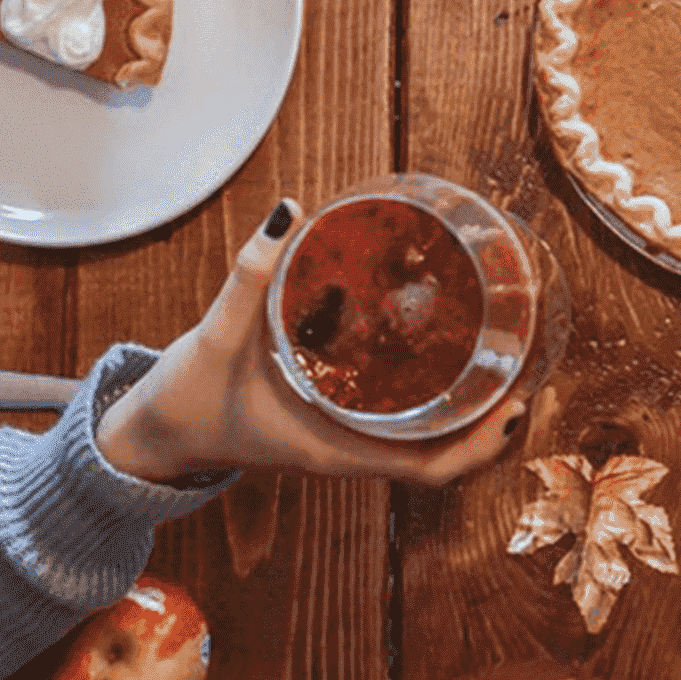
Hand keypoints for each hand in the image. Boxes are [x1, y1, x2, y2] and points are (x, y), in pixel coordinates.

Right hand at [95, 200, 526, 485]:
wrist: (153, 434)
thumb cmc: (187, 399)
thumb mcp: (217, 336)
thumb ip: (251, 275)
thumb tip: (288, 211)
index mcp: (336, 449)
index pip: (429, 468)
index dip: (480, 444)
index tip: (514, 406)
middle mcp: (351, 449)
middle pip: (444, 451)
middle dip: (490, 419)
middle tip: (526, 364)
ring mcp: (346, 439)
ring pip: (426, 436)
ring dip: (467, 406)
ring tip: (501, 353)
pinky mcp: (334, 420)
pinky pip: (398, 417)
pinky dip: (430, 394)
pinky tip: (440, 349)